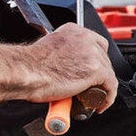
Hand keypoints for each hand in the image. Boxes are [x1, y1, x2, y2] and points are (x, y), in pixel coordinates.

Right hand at [0, 24, 116, 115]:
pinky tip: (100, 104)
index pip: (95, 42)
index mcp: (72, 30)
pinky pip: (110, 86)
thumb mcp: (47, 49)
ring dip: (101, 86)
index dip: (95, 58)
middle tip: (90, 86)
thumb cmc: (28, 65)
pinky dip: (107, 97)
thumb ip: (60, 53)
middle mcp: (84, 38)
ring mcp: (92, 54)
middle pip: (103, 57)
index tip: (91, 69)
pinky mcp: (96, 70)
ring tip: (91, 97)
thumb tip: (63, 65)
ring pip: (107, 72)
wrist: (24, 72)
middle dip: (98, 73)